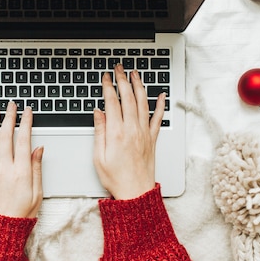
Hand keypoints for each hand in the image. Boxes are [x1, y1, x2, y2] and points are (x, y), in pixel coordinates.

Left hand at [0, 102, 43, 217]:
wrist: (2, 226)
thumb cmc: (21, 212)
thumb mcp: (38, 191)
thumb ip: (37, 168)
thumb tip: (38, 149)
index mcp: (21, 171)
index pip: (24, 140)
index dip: (26, 122)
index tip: (27, 111)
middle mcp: (4, 168)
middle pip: (5, 135)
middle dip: (9, 117)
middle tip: (11, 105)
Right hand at [93, 65, 165, 199]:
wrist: (135, 192)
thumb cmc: (115, 178)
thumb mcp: (98, 156)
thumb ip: (99, 131)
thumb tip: (98, 113)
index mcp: (116, 133)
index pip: (112, 102)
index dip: (108, 86)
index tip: (106, 77)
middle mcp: (132, 130)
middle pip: (128, 97)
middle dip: (123, 79)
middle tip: (119, 68)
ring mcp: (144, 133)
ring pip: (143, 103)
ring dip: (139, 86)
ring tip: (135, 74)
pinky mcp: (152, 139)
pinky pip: (158, 118)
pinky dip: (160, 105)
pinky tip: (161, 95)